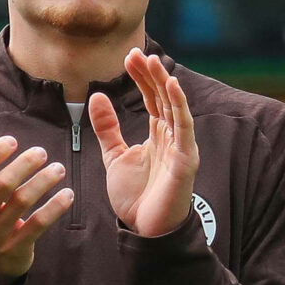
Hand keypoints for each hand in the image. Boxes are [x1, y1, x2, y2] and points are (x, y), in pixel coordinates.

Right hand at [0, 114, 71, 284]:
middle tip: (41, 152)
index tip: (12, 141)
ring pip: (21, 204)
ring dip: (43, 183)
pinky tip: (68, 194)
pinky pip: (38, 225)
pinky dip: (54, 208)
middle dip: (24, 166)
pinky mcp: (17, 247)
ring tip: (58, 169)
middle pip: (2, 186)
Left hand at [87, 50, 200, 236]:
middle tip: (136, 53)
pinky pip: (184, 127)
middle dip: (151, 74)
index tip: (129, 56)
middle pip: (163, 97)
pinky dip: (179, 106)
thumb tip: (98, 96)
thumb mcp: (114, 156)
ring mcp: (181, 146)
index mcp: (157, 134)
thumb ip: (108, 128)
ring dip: (165, 84)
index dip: (142, 77)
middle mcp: (172, 136)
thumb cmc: (136, 196)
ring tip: (153, 62)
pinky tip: (172, 86)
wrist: (144, 230)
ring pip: (174, 107)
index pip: (152, 98)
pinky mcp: (186, 159)